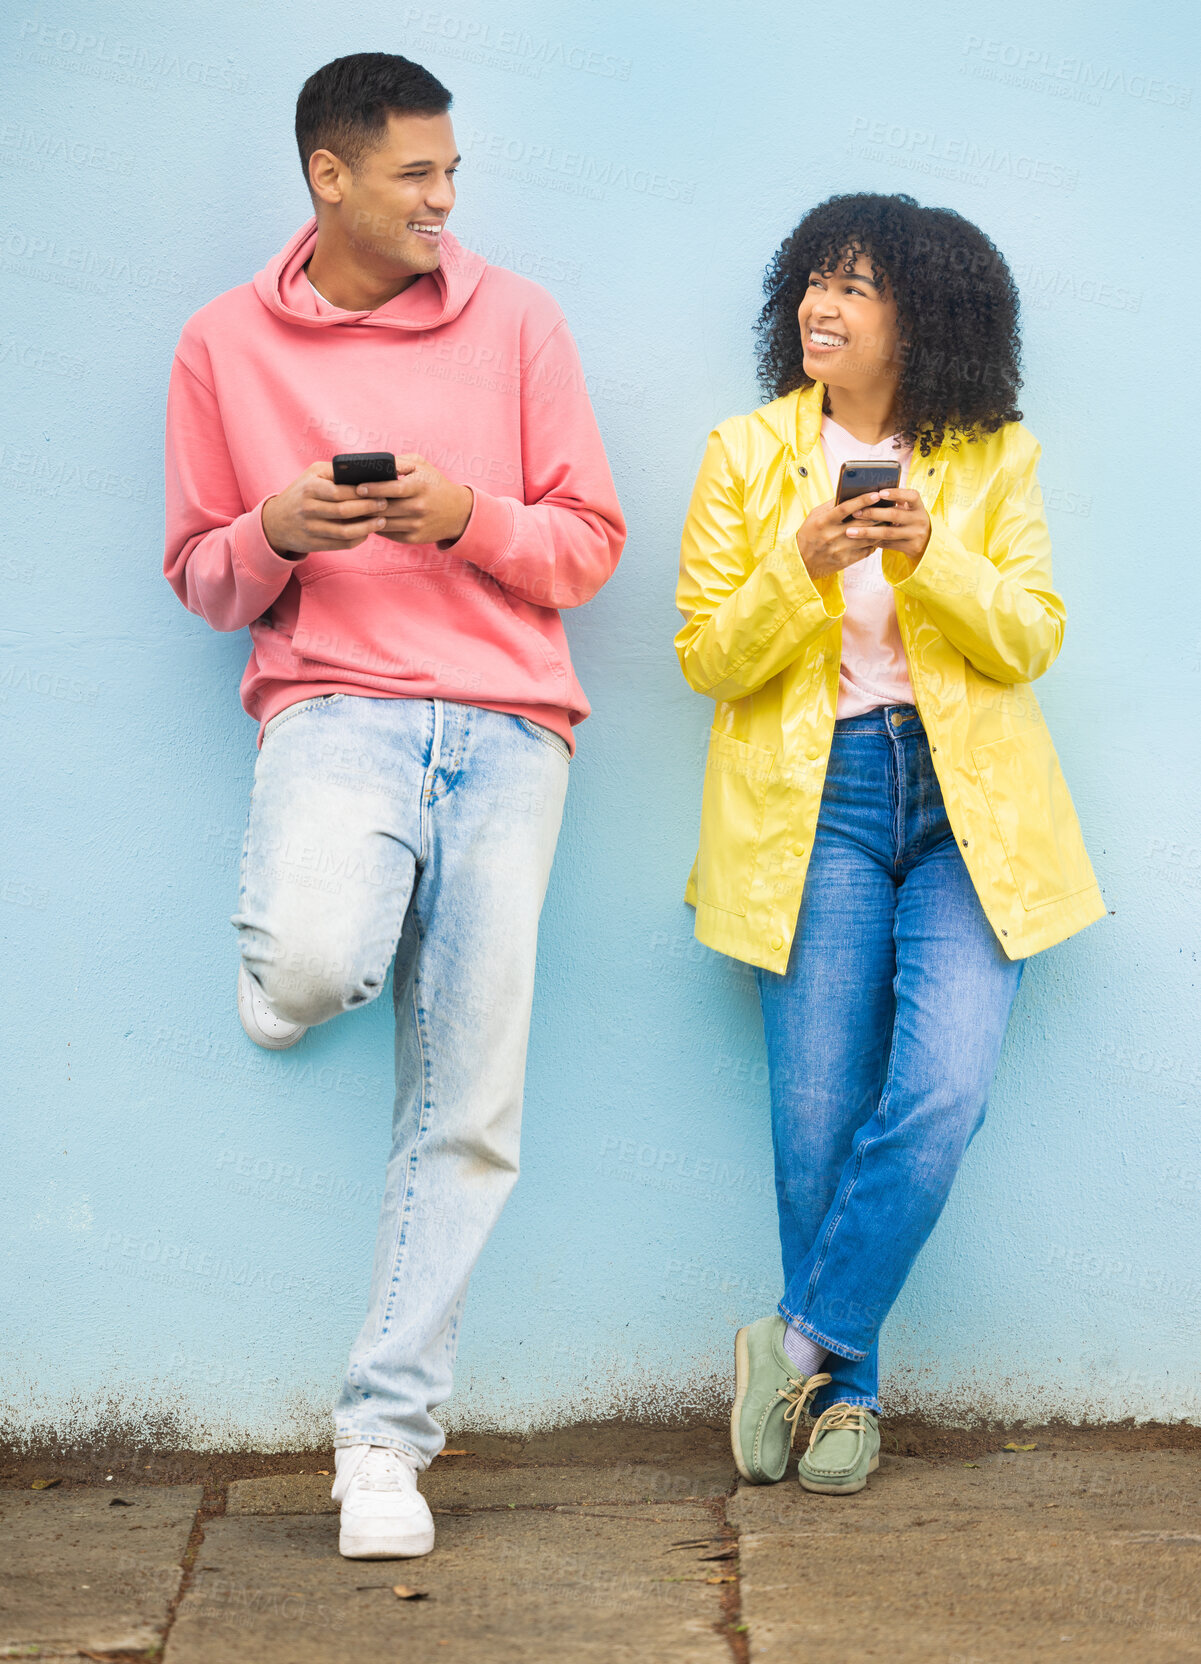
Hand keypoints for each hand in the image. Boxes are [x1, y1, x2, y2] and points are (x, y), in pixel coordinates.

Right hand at [261, 461, 389, 558]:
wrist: (276, 522)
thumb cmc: (302, 492)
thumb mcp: (312, 475)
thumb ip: (336, 471)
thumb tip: (366, 472)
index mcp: (310, 488)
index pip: (341, 491)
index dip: (363, 493)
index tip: (380, 490)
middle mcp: (308, 508)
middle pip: (345, 511)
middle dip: (369, 508)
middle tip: (385, 504)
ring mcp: (311, 528)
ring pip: (345, 531)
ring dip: (368, 527)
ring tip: (382, 520)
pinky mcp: (314, 544)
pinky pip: (342, 544)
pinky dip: (358, 539)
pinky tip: (368, 532)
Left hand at [356, 454, 473, 545]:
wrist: (457, 513)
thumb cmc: (433, 484)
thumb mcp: (421, 466)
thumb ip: (399, 462)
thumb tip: (373, 464)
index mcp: (420, 487)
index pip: (393, 489)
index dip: (374, 488)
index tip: (358, 487)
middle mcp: (418, 508)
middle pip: (384, 508)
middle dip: (364, 504)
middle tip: (345, 500)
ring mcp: (416, 525)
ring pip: (383, 522)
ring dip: (366, 517)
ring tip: (350, 510)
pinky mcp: (413, 539)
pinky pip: (388, 533)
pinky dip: (375, 526)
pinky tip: (365, 519)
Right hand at [795, 490, 893, 580]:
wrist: (802, 562)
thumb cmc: (809, 534)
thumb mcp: (814, 516)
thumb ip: (831, 505)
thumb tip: (850, 492)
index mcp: (823, 522)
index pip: (845, 508)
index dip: (862, 500)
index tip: (876, 494)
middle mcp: (832, 536)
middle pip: (861, 522)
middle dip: (878, 513)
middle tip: (891, 505)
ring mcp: (840, 550)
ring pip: (867, 537)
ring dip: (881, 527)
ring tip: (890, 519)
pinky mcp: (846, 560)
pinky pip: (867, 550)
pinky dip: (875, 541)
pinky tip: (880, 535)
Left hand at [844, 486, 930, 566]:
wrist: (927, 542)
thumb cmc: (910, 519)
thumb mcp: (909, 509)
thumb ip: (897, 502)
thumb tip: (869, 495)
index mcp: (918, 506)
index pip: (911, 496)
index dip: (896, 493)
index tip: (880, 493)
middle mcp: (919, 519)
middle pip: (894, 515)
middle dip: (872, 513)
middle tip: (855, 513)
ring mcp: (915, 535)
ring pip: (888, 533)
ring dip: (867, 532)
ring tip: (850, 531)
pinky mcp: (910, 548)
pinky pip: (888, 544)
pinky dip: (872, 542)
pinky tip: (859, 540)